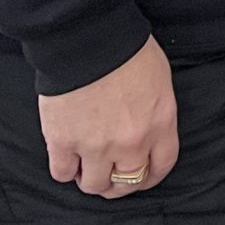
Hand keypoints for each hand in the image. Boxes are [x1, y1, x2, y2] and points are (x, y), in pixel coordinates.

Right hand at [37, 35, 177, 198]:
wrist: (90, 39)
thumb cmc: (127, 51)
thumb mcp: (160, 81)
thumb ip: (156, 113)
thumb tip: (147, 130)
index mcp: (160, 123)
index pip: (161, 167)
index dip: (150, 176)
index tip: (142, 176)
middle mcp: (132, 142)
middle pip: (127, 183)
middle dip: (119, 184)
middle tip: (110, 175)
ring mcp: (96, 146)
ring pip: (94, 185)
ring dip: (91, 179)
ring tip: (86, 167)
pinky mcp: (63, 143)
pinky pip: (62, 174)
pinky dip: (65, 170)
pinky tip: (67, 158)